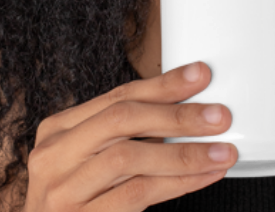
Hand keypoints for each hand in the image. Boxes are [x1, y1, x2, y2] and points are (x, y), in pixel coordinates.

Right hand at [23, 62, 237, 211]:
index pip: (118, 97)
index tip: (200, 75)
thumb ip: (126, 136)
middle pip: (123, 120)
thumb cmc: (79, 202)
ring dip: (184, 153)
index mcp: (58, 130)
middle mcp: (53, 155)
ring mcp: (62, 189)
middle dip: (178, 115)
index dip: (163, 85)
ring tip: (221, 151)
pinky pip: (137, 193)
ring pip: (130, 157)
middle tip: (219, 116)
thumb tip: (188, 110)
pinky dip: (177, 182)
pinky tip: (204, 176)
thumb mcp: (92, 160)